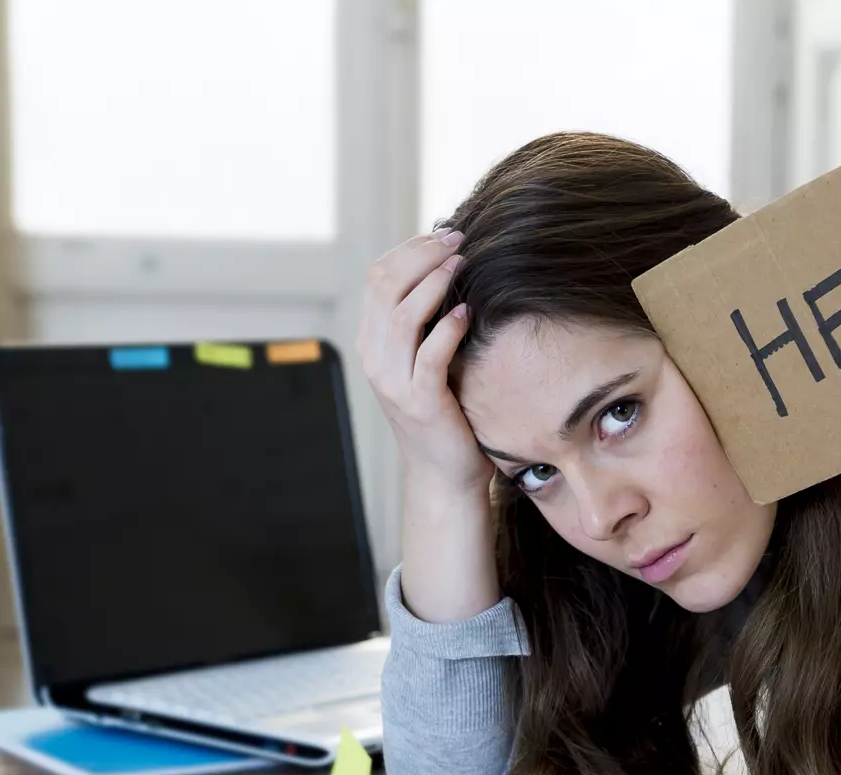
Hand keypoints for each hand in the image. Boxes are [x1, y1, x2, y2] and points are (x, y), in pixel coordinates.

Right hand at [355, 230, 488, 494]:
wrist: (444, 474)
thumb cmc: (447, 413)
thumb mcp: (428, 360)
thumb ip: (428, 322)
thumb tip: (452, 267)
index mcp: (374, 342)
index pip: (378, 277)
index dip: (410, 249)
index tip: (444, 234)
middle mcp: (376, 358)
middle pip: (385, 285)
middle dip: (422, 255)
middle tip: (458, 239)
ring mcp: (393, 381)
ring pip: (402, 314)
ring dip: (434, 283)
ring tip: (461, 265)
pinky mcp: (419, 402)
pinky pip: (428, 355)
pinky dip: (447, 329)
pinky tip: (466, 313)